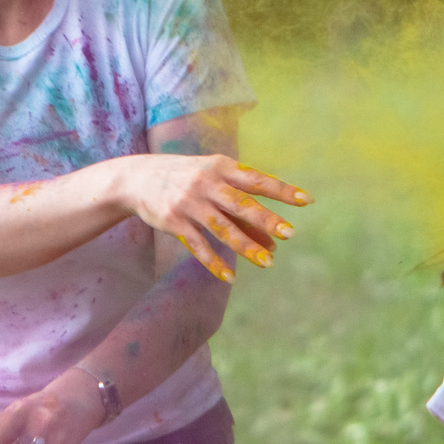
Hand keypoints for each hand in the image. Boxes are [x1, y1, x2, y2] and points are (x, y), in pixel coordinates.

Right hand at [117, 155, 308, 281]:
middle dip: (266, 220)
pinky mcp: (174, 222)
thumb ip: (241, 203)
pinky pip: (198, 246)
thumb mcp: (213, 179)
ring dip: (246, 247)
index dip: (282, 190)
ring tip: (268, 262)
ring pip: (222, 228)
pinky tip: (230, 276)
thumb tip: (272, 236)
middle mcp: (206, 184)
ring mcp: (189, 203)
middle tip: (290, 234)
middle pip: (241, 204)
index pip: (257, 180)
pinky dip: (214, 262)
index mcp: (221, 167)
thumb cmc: (187, 178)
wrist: (137, 177)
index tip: (307, 201)